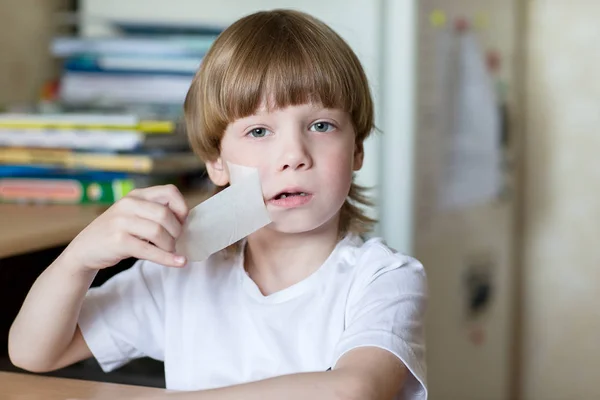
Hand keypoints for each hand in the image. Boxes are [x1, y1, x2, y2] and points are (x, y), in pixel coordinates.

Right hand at [64, 184, 188, 270]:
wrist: (85, 249)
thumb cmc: (117, 233)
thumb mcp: (134, 214)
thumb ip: (155, 212)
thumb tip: (186, 221)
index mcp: (136, 195)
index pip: (169, 191)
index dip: (182, 208)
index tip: (182, 223)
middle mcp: (128, 204)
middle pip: (166, 215)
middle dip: (177, 232)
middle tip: (175, 241)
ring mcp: (121, 222)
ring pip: (159, 232)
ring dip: (170, 246)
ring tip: (169, 251)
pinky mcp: (118, 241)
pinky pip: (150, 251)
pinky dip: (167, 259)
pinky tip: (179, 262)